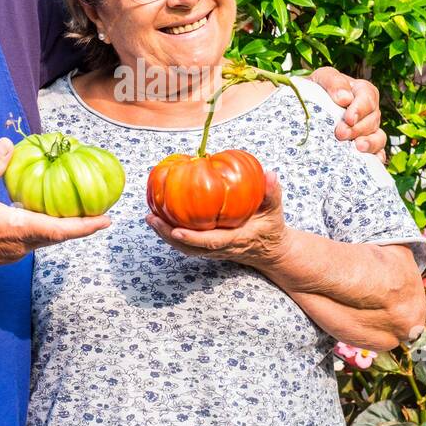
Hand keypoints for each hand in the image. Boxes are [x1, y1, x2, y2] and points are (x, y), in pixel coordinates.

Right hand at [0, 137, 109, 275]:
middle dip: (82, 224)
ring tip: (80, 207)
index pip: (58, 230)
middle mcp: (18, 245)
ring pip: (46, 238)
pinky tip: (45, 210)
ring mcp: (12, 253)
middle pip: (58, 235)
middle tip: (102, 209)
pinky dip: (46, 227)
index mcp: (13, 229)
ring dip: (64, 225)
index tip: (106, 220)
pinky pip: (33, 240)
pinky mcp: (5, 254)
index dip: (84, 226)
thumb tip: (8, 144)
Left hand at [145, 170, 290, 269]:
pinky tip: (159, 217)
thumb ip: (272, 193)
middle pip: (190, 247)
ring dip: (165, 234)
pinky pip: (185, 242)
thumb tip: (270, 174)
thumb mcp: (275, 211)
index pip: (212, 242)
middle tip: (152, 218)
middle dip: (169, 235)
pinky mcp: (207, 247)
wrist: (269, 251)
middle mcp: (221, 248)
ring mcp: (212, 250)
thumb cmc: (271, 228)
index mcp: (236, 240)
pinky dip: (170, 232)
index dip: (194, 238)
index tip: (177, 230)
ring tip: (150, 217)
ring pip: (184, 247)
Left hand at [309, 66, 385, 154]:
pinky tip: (371, 162)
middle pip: (372, 119)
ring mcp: (368, 129)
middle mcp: (369, 111)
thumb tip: (345, 99)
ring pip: (378, 137)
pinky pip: (377, 153)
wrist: (306, 107)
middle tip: (341, 134)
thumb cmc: (316, 89)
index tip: (348, 118)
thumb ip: (333, 82)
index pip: (368, 97)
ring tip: (358, 148)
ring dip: (370, 143)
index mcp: (361, 91)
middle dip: (358, 128)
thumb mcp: (322, 78)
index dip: (360, 108)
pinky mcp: (364, 146)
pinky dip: (376, 158)